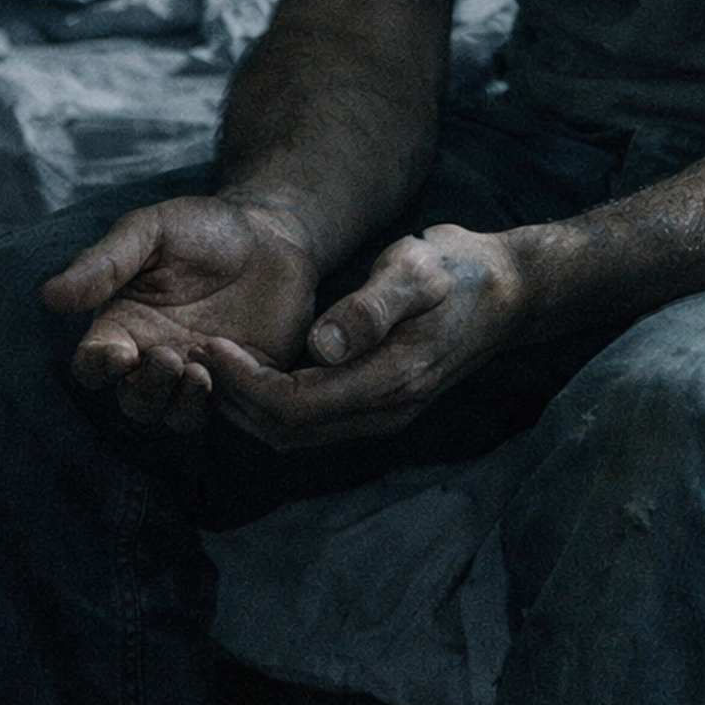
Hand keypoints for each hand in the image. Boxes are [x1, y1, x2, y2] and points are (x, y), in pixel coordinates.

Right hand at [41, 195, 317, 431]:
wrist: (272, 236)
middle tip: (168, 357)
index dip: (97, 368)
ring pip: (167, 414)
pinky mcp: (233, 382)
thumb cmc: (203, 227)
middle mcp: (150, 355)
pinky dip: (211, 404)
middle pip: (129, 400)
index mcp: (122, 323)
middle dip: (143, 389)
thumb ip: (105, 263)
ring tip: (196, 371)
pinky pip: (213, 412)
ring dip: (175, 403)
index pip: (92, 364)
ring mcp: (191, 372)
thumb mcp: (151, 231)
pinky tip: (223, 371)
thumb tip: (49, 297)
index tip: (118, 354)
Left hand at [189, 222, 521, 448]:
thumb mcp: (416, 271)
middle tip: (198, 354)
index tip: (210, 345)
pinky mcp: (380, 404)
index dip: (245, 384)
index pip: (296, 407)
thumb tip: (320, 345)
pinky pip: (313, 421)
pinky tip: (254, 369)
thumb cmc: (458, 270)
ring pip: (297, 434)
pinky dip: (274, 403)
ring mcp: (384, 414)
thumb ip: (370, 309)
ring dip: (251, 406)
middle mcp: (384, 411)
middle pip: (287, 433)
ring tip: (216, 362)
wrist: (506, 289)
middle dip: (237, 400)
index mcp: (390, 381)